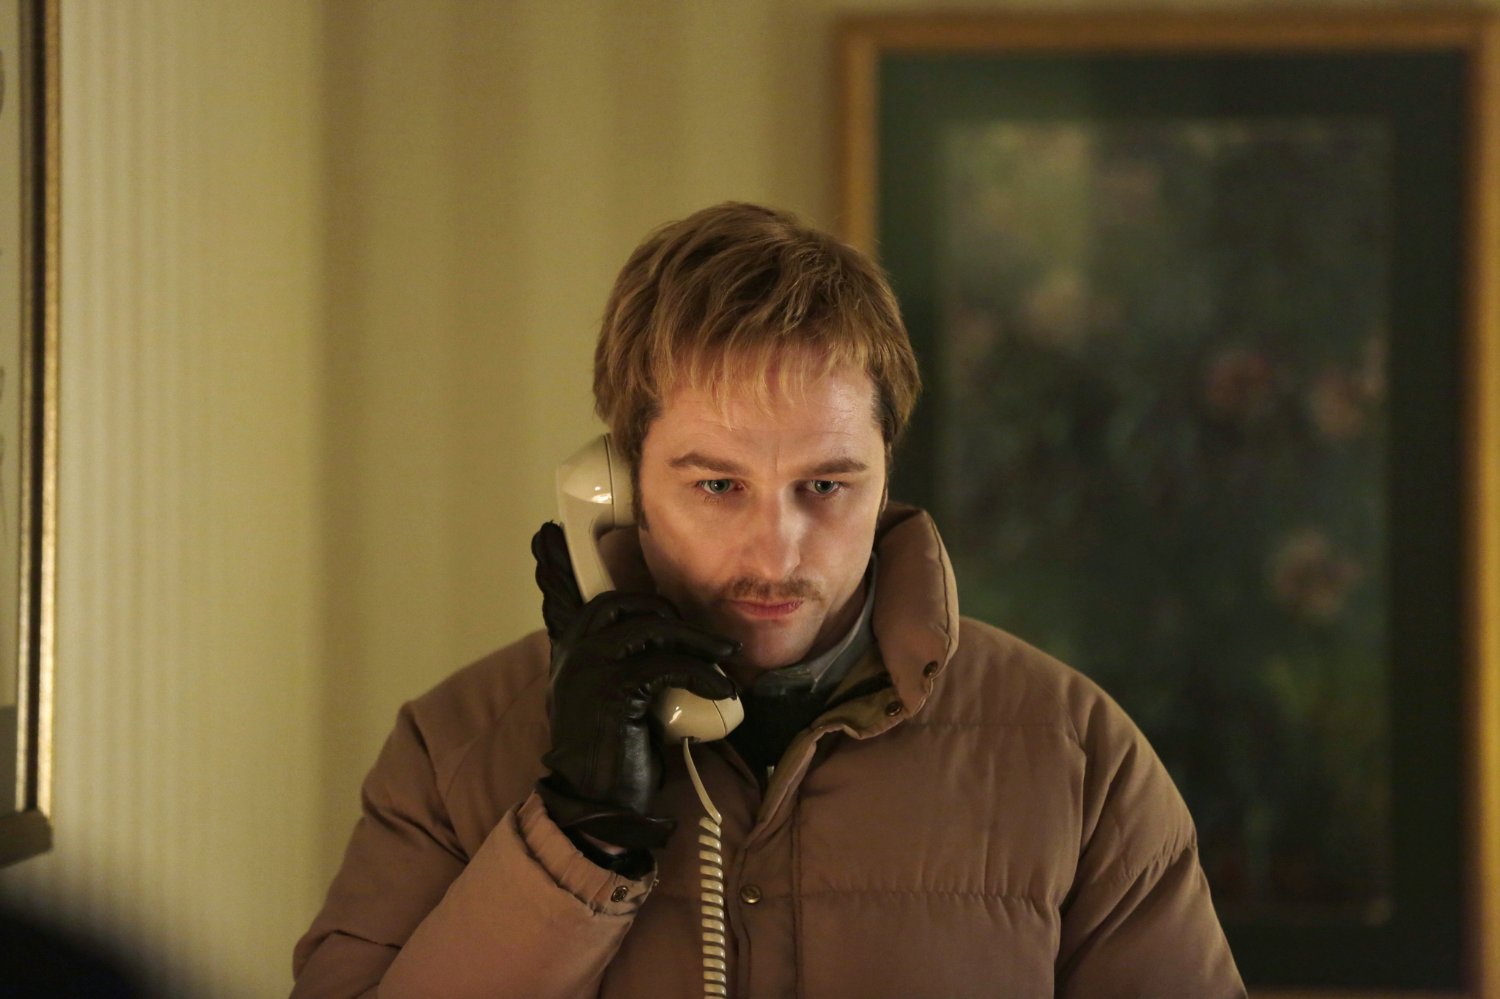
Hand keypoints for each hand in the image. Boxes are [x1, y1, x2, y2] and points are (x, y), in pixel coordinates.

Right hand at [530, 523, 738, 851]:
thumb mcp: (612, 698)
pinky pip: (668, 665)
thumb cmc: (611, 752)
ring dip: (698, 641)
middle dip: (676, 616)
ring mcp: (590, 667)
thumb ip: (626, 666)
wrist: (595, 800)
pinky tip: (722, 690)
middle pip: (630, 604)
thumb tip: (674, 644)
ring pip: (652, 629)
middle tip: (710, 642)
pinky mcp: (614, 689)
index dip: (649, 604)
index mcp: (569, 650)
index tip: (682, 622)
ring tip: (727, 660)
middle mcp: (574, 651)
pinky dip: (703, 673)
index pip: (610, 602)